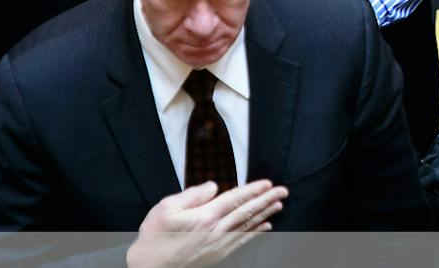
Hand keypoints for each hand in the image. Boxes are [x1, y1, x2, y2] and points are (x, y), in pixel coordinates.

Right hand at [126, 180, 287, 267]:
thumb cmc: (155, 238)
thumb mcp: (166, 208)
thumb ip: (193, 194)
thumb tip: (214, 186)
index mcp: (205, 217)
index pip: (235, 199)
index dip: (253, 190)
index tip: (268, 183)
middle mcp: (215, 231)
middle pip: (246, 212)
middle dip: (266, 200)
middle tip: (283, 191)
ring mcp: (217, 245)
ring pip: (248, 226)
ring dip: (265, 214)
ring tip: (279, 205)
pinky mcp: (216, 256)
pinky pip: (241, 242)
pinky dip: (255, 234)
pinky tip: (265, 228)